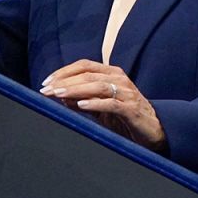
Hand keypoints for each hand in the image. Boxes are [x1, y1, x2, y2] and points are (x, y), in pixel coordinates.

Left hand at [39, 60, 167, 152]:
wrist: (152, 131)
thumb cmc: (124, 118)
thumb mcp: (100, 107)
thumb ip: (82, 100)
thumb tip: (59, 95)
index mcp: (112, 74)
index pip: (85, 65)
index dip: (64, 72)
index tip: (46, 82)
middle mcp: (120, 80)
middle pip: (89, 74)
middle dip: (65, 82)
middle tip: (46, 90)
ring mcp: (127, 94)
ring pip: (99, 86)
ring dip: (76, 90)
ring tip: (58, 95)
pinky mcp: (132, 110)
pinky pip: (112, 104)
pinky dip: (95, 103)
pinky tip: (81, 105)